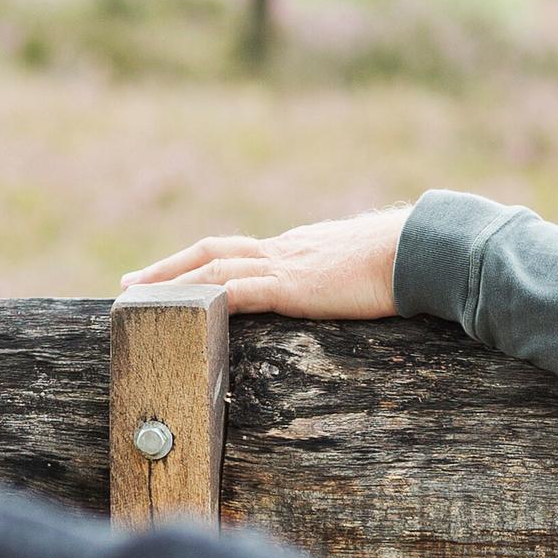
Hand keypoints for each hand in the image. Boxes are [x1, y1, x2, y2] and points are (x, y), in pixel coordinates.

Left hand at [123, 205, 410, 317]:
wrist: (424, 251)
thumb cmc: (408, 263)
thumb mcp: (367, 271)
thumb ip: (347, 280)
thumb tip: (351, 292)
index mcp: (299, 248)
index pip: (240, 251)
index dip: (203, 262)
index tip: (179, 275)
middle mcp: (284, 250)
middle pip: (212, 251)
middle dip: (170, 268)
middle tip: (133, 284)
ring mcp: (285, 265)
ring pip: (212, 267)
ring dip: (171, 282)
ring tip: (139, 298)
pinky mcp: (292, 286)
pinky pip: (235, 290)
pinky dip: (202, 297)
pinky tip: (180, 309)